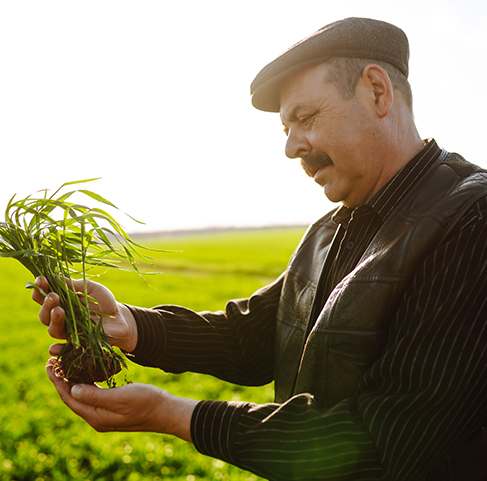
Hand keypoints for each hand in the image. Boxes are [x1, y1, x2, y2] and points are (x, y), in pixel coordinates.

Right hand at [33, 276, 137, 352]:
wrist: (119, 317)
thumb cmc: (103, 300)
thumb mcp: (89, 287)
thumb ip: (72, 285)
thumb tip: (53, 275)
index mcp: (60, 302)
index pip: (43, 297)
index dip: (40, 289)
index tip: (41, 279)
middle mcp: (60, 318)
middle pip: (44, 314)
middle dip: (46, 305)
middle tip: (53, 296)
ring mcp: (68, 332)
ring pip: (52, 329)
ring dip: (53, 320)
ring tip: (59, 310)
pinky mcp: (78, 343)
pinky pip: (64, 348)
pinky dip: (58, 348)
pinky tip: (53, 348)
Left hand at [46, 358, 196, 441]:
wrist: (165, 411)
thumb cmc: (145, 403)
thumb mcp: (120, 398)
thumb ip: (95, 396)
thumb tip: (73, 389)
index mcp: (96, 416)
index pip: (69, 398)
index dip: (57, 382)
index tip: (49, 365)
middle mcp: (97, 417)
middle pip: (72, 397)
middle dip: (61, 380)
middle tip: (52, 361)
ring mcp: (104, 414)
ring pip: (81, 396)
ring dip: (71, 381)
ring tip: (64, 365)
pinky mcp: (113, 408)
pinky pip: (92, 395)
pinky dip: (85, 383)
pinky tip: (85, 373)